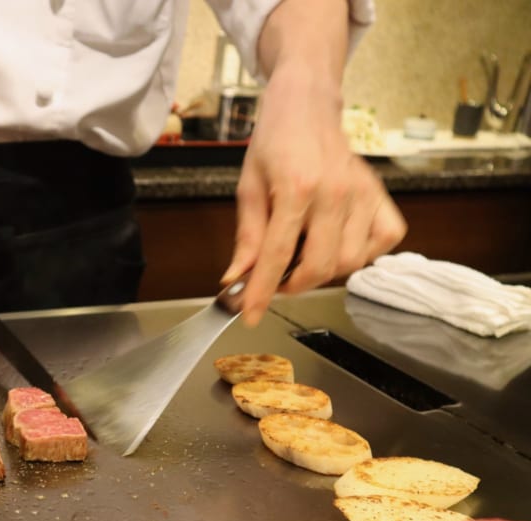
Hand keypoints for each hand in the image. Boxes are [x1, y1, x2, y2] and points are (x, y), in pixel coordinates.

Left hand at [223, 62, 406, 325]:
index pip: (278, 256)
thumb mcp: (248, 187)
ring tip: (303, 253)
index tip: (250, 315)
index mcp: (296, 189)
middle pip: (320, 266)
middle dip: (293, 284)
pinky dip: (364, 252)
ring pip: (351, 261)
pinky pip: (384, 240)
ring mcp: (363, 193)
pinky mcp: (380, 193)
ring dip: (324, 270)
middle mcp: (335, 193)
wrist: (306, 105)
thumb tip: (237, 277)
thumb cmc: (274, 142)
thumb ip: (247, 237)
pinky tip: (339, 243)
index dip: (262, 292)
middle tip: (276, 278)